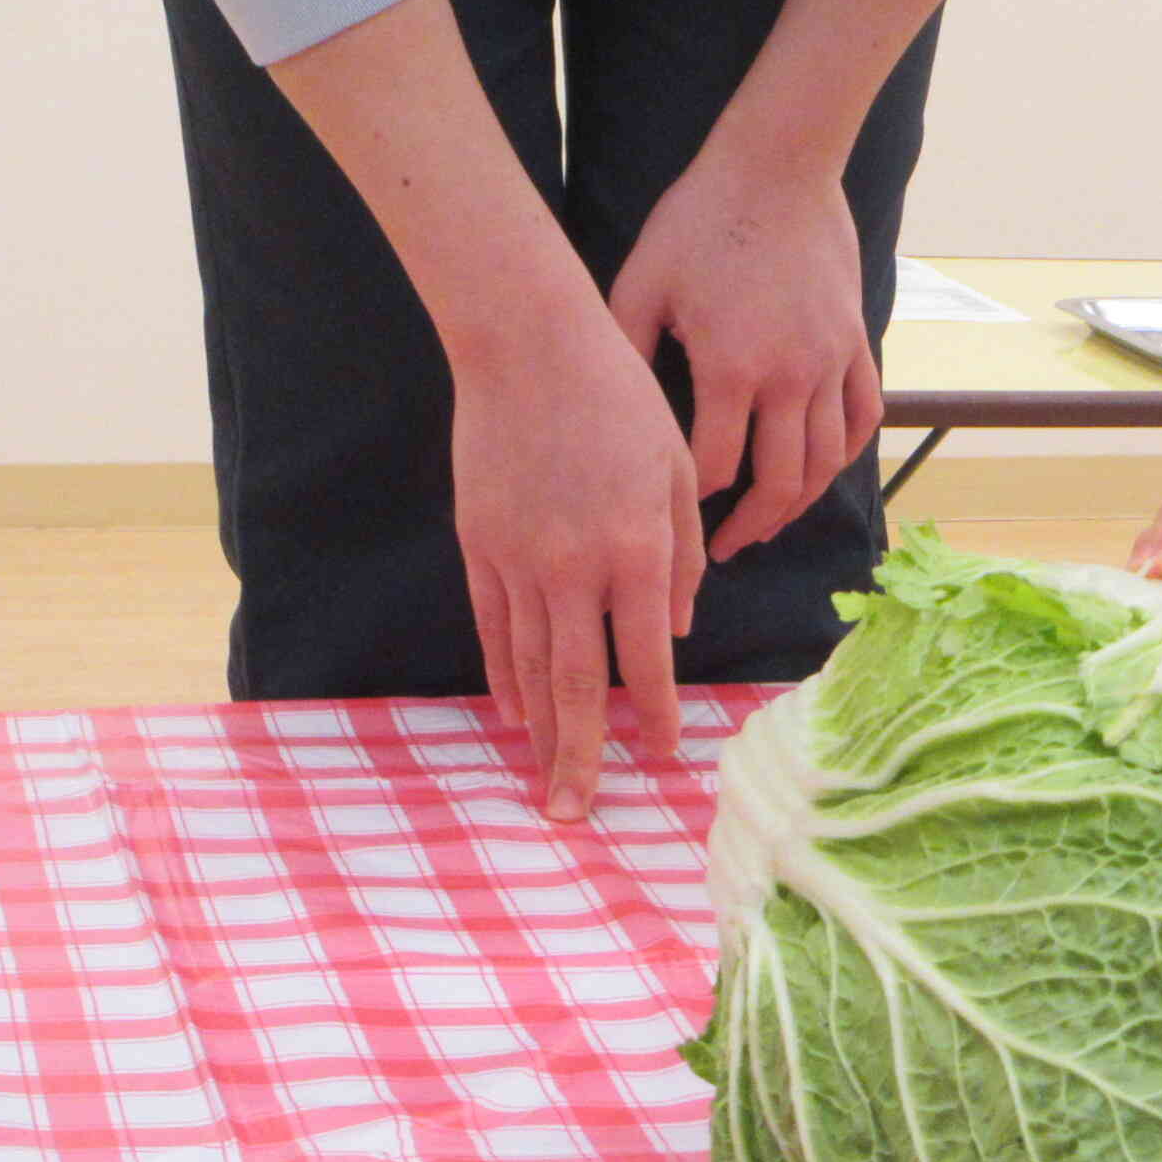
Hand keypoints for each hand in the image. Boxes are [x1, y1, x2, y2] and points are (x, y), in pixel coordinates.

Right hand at [453, 307, 702, 820]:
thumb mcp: (675, 470)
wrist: (526, 346)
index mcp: (635, 549)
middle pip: (576, 684)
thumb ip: (682, 556)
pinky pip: (492, 630)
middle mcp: (574, 567)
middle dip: (581, 757)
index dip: (653, 714)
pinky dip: (503, 678)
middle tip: (576, 816)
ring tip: (545, 785)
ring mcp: (518, 561)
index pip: (645, 656)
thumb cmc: (618, 400)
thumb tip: (676, 631)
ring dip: (540, 733)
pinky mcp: (479, 547)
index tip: (662, 758)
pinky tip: (515, 717)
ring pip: (527, 667)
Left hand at [607, 148, 878, 563]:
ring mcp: (832, 361)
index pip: (715, 468)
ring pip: (827, 461)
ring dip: (798, 503)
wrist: (777, 165)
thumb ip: (625, 351)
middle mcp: (791, 375)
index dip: (692, 506)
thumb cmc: (700, 220)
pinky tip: (818, 471)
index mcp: (732, 367)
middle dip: (749, 526)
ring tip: (768, 522)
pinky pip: (862, 418)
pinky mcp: (857, 342)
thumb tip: (604, 416)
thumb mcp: (642, 282)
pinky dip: (844, 455)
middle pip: (780, 483)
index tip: (671, 517)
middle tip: (722, 551)